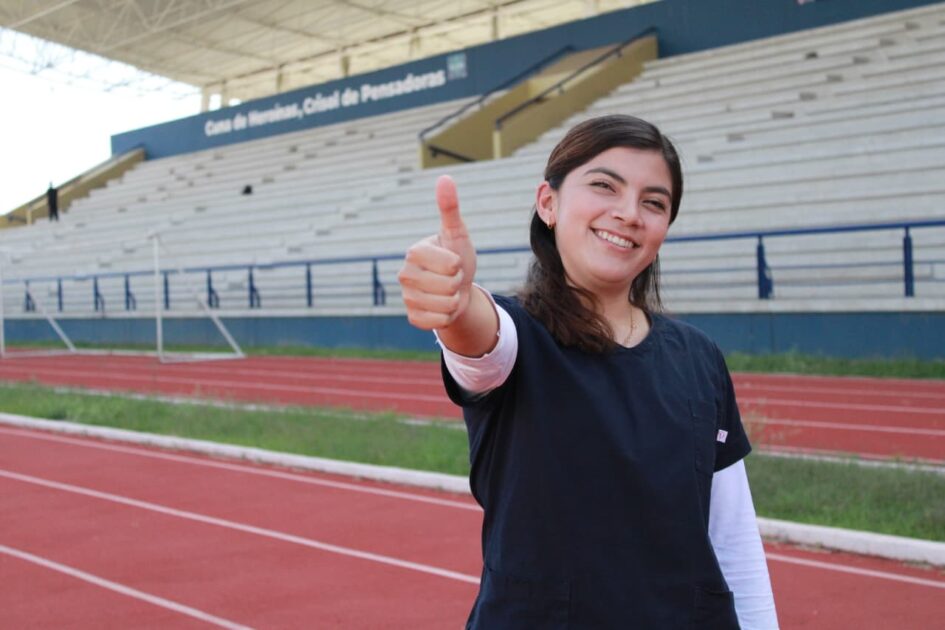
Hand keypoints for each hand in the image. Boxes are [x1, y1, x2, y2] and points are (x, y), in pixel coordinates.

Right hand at [398, 175, 476, 329]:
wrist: (458, 288)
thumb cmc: (457, 256)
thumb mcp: (457, 233)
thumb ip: (450, 208)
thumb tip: (445, 177)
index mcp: (414, 252)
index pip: (449, 264)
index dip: (458, 264)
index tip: (453, 261)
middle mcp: (404, 274)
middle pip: (448, 286)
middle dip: (458, 283)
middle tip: (452, 277)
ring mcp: (406, 297)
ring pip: (445, 305)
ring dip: (454, 300)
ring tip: (449, 291)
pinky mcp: (412, 317)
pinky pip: (437, 322)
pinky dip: (447, 317)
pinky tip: (442, 307)